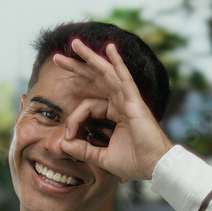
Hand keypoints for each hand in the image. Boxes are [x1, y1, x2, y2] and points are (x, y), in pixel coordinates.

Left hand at [53, 39, 173, 181]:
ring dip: (90, 57)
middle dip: (76, 66)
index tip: (67, 137)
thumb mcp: (102, 157)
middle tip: (57, 58)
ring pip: (106, 73)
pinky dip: (117, 62)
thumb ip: (82, 150)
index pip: (87, 106)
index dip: (73, 120)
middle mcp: (121, 102)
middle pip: (95, 79)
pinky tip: (110, 48)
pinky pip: (124, 78)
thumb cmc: (135, 163)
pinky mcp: (134, 102)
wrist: (154, 167)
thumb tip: (62, 144)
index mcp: (115, 114)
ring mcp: (128, 100)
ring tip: (74, 43)